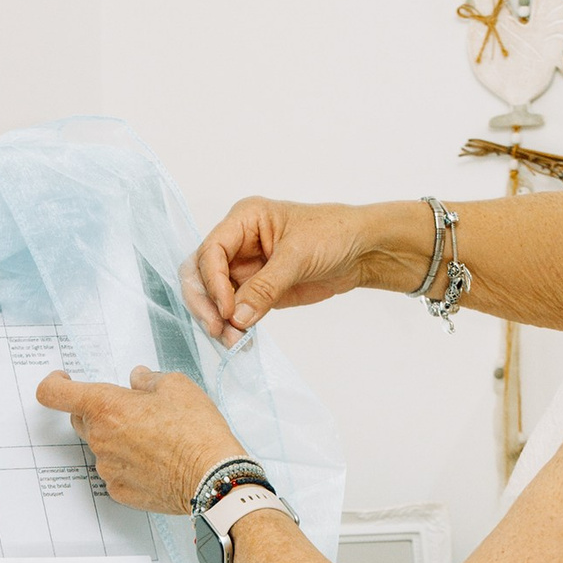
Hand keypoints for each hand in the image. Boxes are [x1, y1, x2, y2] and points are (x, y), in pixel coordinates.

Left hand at [36, 365, 241, 511]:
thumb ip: (148, 379)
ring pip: (101, 447)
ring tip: (155, 439)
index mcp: (105, 406)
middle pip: (80, 420)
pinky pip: (115, 472)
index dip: (53, 384)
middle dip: (99, 412)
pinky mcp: (120, 491)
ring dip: (118, 439)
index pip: (53, 394)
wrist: (214, 477)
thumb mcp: (176, 386)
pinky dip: (129, 464)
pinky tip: (156, 462)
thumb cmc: (196, 431)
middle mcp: (99, 439)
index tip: (63, 381)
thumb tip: (137, 379)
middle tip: (133, 411)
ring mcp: (107, 468)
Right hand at [182, 195, 383, 340]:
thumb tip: (236, 317)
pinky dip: (234, 327)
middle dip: (206, 303)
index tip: (226, 309)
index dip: (212, 281)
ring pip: (214, 297)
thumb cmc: (334, 233)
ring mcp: (245, 268)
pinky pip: (235, 311)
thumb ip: (266, 287)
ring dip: (218, 320)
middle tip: (218, 330)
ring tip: (233, 341)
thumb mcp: (298, 256)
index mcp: (244, 220)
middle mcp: (238, 243)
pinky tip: (240, 341)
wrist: (361, 251)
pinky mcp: (256, 291)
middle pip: (201, 274)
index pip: (210, 251)